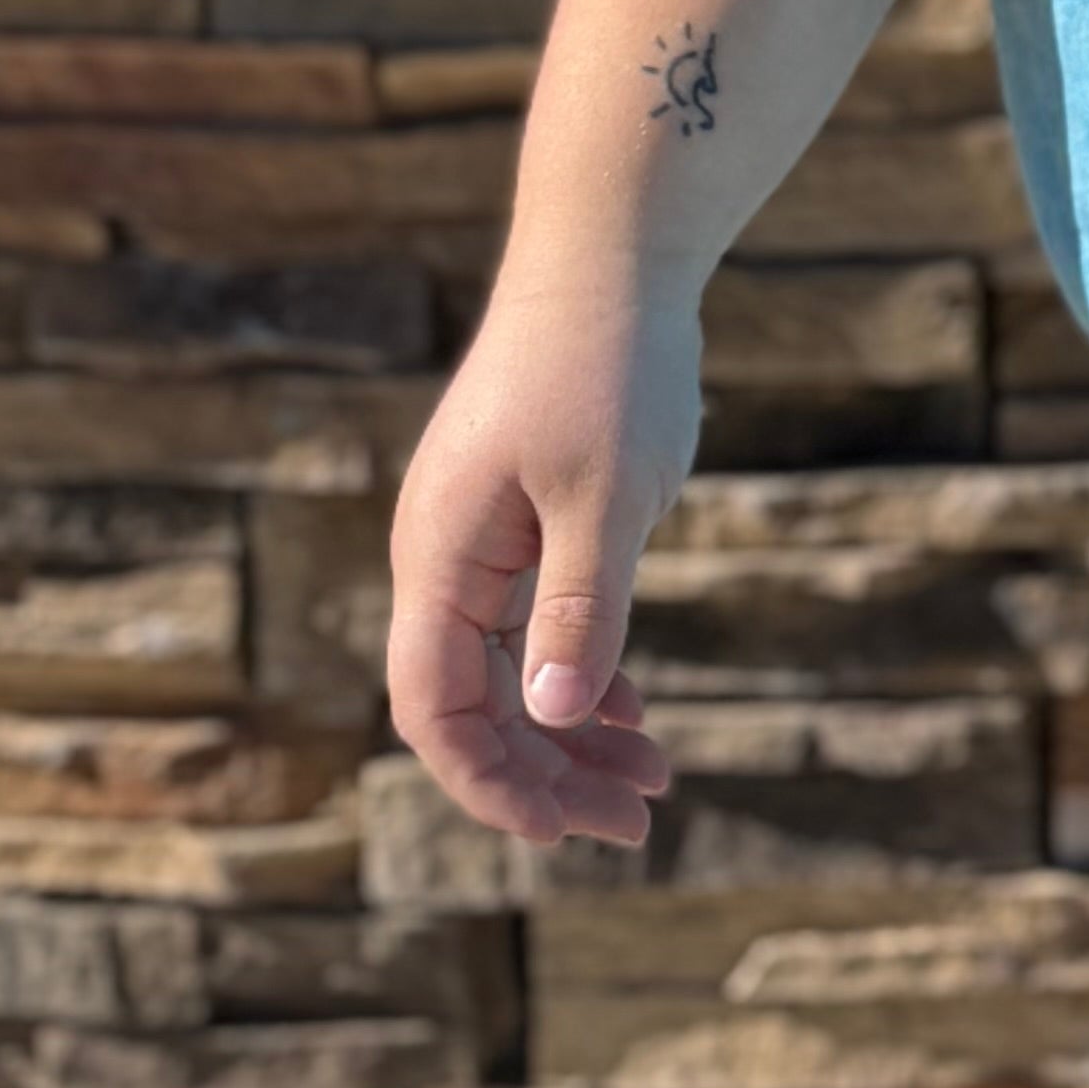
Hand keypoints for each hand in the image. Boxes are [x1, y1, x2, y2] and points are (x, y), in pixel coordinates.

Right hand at [384, 271, 704, 852]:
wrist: (612, 255)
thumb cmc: (608, 363)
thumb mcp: (607, 495)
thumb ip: (578, 607)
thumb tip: (552, 716)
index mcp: (441, 559)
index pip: (433, 711)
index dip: (491, 783)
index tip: (567, 831)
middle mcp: (445, 560)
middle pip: (474, 706)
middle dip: (549, 773)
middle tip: (640, 820)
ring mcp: (482, 542)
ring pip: (510, 671)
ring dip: (572, 733)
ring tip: (654, 781)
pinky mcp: (525, 523)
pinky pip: (536, 627)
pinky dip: (583, 674)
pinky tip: (631, 712)